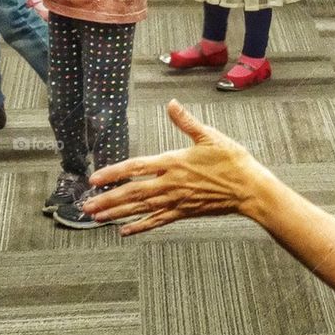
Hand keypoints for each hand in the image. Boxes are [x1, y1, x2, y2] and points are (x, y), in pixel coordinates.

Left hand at [84, 99, 267, 234]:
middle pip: (132, 192)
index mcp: (174, 162)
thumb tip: (171, 104)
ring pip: (140, 208)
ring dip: (116, 212)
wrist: (249, 189)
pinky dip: (140, 226)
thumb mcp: (210, 136)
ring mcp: (176, 200)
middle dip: (107, 199)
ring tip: (96, 217)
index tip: (94, 178)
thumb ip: (186, 122)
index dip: (113, 172)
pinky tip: (124, 230)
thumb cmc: (232, 161)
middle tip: (85, 205)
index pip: (136, 167)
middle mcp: (170, 183)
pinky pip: (157, 221)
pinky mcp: (183, 212)